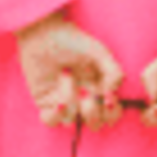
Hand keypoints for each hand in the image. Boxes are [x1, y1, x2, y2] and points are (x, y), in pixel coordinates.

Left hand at [16, 12, 125, 130]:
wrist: (43, 33)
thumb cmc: (72, 40)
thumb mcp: (99, 53)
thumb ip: (114, 72)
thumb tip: (113, 93)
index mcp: (99, 89)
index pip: (111, 113)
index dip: (112, 113)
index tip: (109, 99)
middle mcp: (82, 98)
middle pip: (94, 123)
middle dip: (93, 113)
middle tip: (88, 97)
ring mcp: (63, 102)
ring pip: (73, 122)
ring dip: (73, 105)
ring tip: (67, 78)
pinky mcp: (44, 102)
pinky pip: (51, 121)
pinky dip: (57, 115)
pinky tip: (59, 103)